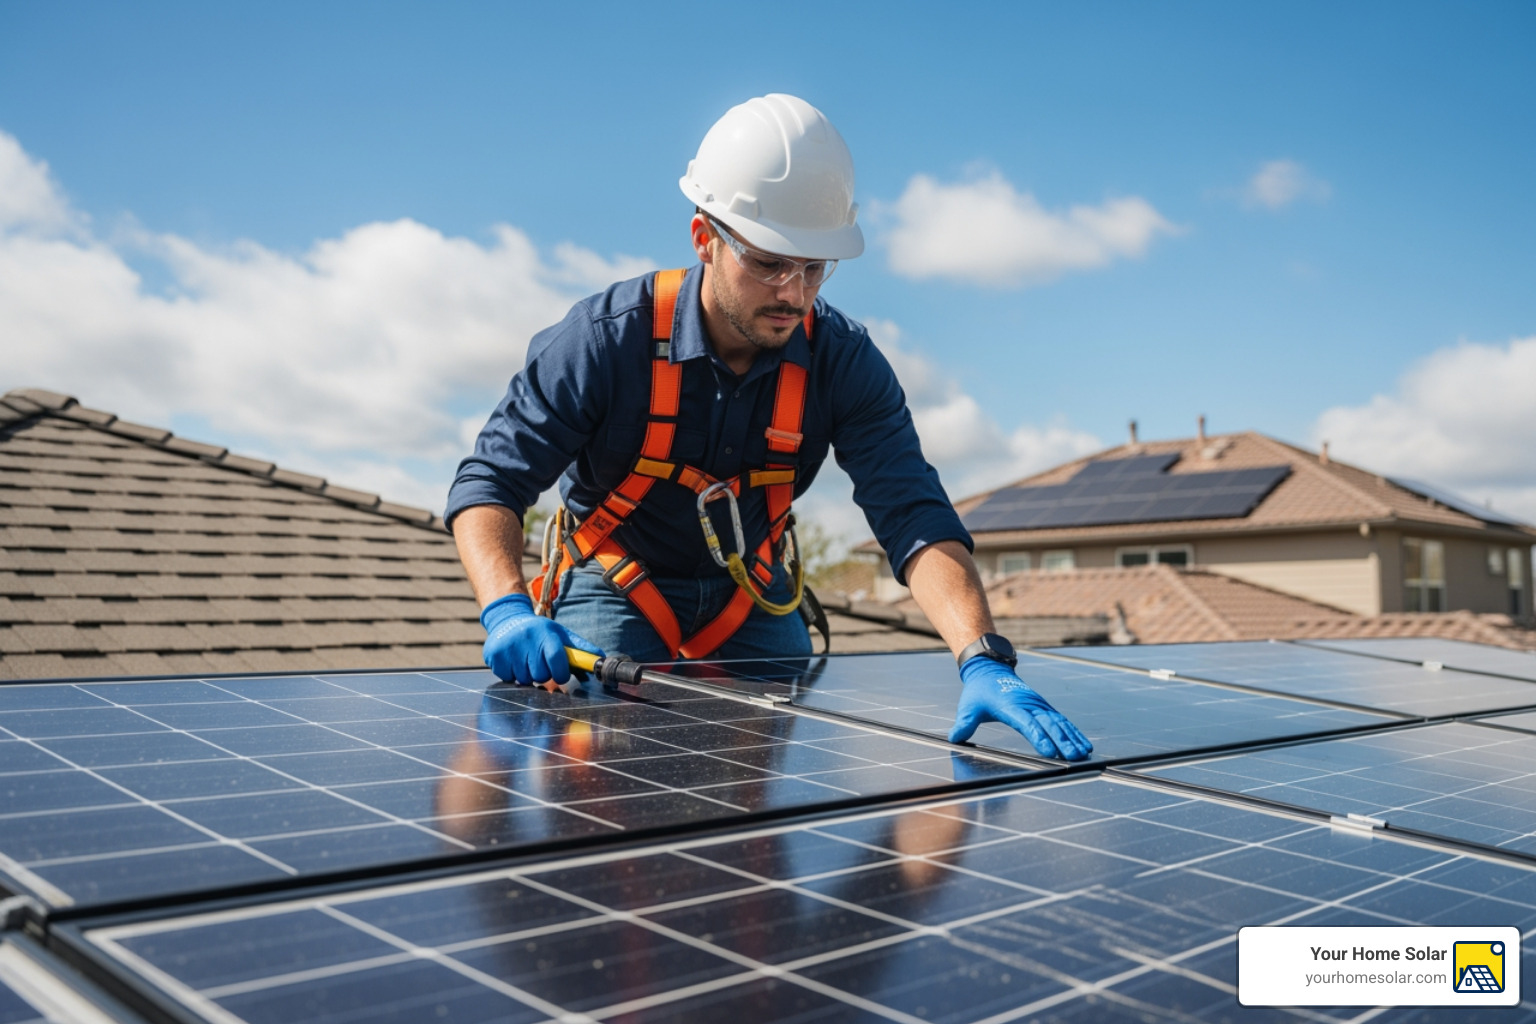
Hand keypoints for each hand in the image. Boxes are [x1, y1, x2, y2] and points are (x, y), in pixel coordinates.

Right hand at [480, 593, 602, 684]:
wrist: (508, 619)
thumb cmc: (540, 631)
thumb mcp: (561, 634)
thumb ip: (580, 648)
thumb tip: (601, 658)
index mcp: (545, 634)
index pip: (556, 661)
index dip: (561, 673)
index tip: (561, 674)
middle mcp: (525, 639)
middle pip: (540, 675)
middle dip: (544, 673)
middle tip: (540, 663)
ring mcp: (508, 648)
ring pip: (524, 679)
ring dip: (527, 675)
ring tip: (526, 660)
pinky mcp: (493, 655)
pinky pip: (507, 678)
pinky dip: (511, 674)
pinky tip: (513, 661)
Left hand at [949, 656, 1092, 760]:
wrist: (990, 669)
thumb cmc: (979, 691)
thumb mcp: (968, 706)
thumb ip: (964, 723)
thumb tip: (954, 737)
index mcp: (1010, 705)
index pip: (1026, 723)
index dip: (1038, 736)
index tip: (1049, 750)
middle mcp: (1028, 704)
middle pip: (1048, 724)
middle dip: (1062, 741)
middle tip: (1073, 757)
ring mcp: (1038, 705)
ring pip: (1058, 722)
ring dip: (1072, 738)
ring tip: (1083, 753)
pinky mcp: (1044, 707)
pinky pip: (1061, 720)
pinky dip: (1073, 732)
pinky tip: (1084, 744)